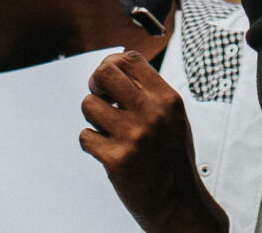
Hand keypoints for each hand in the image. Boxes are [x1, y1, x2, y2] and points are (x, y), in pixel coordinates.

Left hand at [80, 52, 227, 232]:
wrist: (176, 202)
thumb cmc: (172, 158)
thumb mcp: (173, 116)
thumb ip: (150, 92)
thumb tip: (116, 67)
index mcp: (167, 99)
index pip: (130, 59)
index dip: (112, 63)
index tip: (109, 79)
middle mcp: (151, 113)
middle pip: (105, 73)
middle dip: (95, 83)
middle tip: (100, 96)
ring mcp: (133, 136)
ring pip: (89, 105)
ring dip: (92, 116)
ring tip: (106, 128)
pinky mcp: (116, 160)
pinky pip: (85, 136)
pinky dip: (91, 142)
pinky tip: (106, 148)